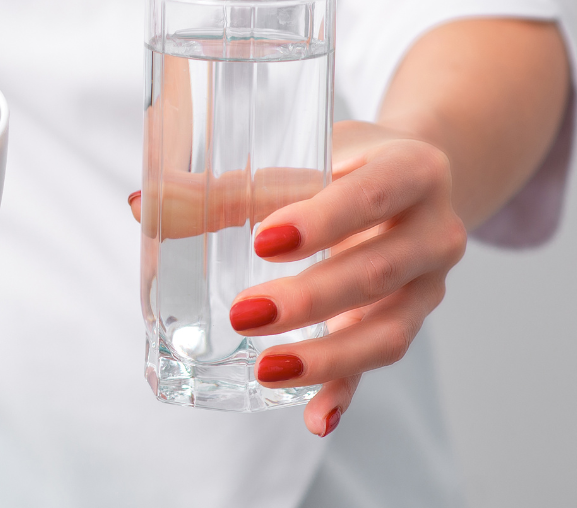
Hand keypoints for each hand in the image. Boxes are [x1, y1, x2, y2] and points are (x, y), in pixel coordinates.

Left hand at [130, 120, 466, 435]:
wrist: (415, 182)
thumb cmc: (346, 162)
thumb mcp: (304, 156)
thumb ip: (229, 187)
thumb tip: (142, 205)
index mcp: (413, 170)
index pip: (372, 197)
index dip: (322, 221)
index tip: (263, 241)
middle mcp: (434, 231)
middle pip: (378, 271)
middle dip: (311, 298)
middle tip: (245, 313)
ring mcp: (428, 285)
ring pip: (388, 330)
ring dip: (327, 356)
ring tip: (267, 370)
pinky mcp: (409, 321)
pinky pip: (379, 363)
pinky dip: (345, 391)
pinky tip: (317, 419)